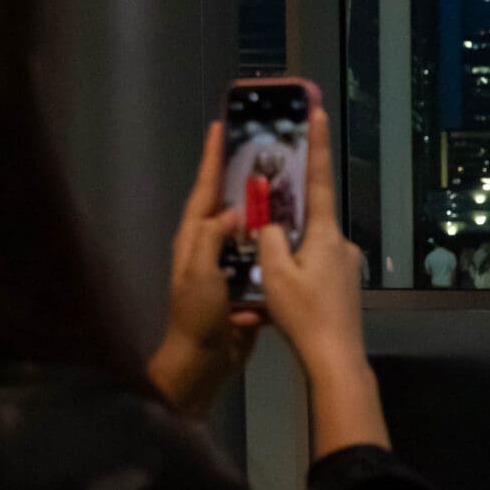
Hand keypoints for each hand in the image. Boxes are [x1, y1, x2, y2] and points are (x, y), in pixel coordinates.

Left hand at [148, 120, 260, 420]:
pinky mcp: (245, 285)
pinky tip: (296, 232)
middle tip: (262, 148)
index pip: (203, 189)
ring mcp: (227, 266)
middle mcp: (208, 246)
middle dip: (240, 175)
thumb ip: (212, 238)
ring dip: (265, 209)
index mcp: (193, 239)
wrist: (204, 361)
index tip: (220, 127)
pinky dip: (276, 244)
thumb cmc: (196, 316)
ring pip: (248, 228)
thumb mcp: (199, 273)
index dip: (211, 159)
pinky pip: (263, 257)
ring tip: (287, 184)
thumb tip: (233, 211)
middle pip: (226, 201)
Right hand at [252, 104, 387, 455]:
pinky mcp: (344, 288)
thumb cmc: (304, 315)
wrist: (335, 360)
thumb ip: (268, 239)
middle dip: (283, 220)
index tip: (317, 111)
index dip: (315, 144)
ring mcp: (346, 266)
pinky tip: (272, 307)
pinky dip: (291, 282)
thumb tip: (270, 224)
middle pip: (306, 220)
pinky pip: (311, 273)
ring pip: (306, 251)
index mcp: (326, 234)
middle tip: (264, 222)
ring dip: (283, 262)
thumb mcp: (275, 274)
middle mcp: (341, 244)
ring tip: (263, 289)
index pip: (317, 179)